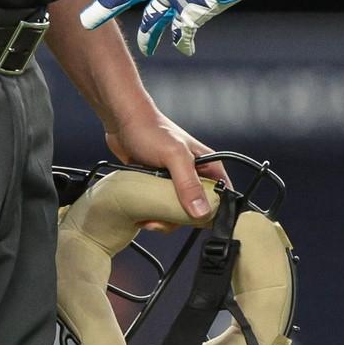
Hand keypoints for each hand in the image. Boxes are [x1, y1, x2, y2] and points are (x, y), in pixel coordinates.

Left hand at [105, 108, 228, 220]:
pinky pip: (162, 208)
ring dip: (163, 220)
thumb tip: (201, 212)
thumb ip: (188, 183)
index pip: (222, 198)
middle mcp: (195, 176)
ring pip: (178, 212)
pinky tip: (142, 213)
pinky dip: (153, 214)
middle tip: (161, 220)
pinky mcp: (159, 185)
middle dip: (179, 220)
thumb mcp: (174, 156)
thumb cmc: (150, 129)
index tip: (194, 224)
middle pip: (198, 211)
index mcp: (208, 166)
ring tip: (147, 217)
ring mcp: (176, 182)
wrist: (122, 120)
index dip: (212, 214)